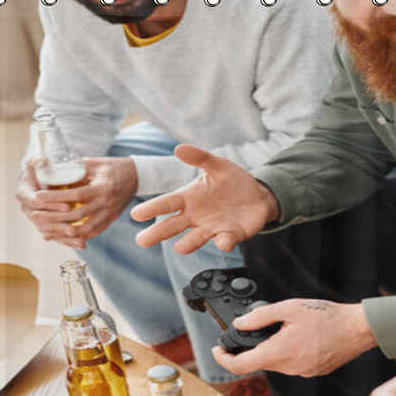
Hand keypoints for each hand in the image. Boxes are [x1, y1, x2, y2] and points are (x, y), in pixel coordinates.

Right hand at [16, 163, 83, 248]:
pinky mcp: (47, 227)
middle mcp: (27, 209)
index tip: (67, 206)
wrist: (38, 181)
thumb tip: (41, 160)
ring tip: (80, 239)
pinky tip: (82, 245)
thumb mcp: (38, 165)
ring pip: (50, 231)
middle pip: (42, 221)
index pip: (36, 202)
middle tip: (74, 227)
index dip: (51, 205)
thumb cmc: (41, 172)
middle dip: (59, 224)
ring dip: (64, 237)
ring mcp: (36, 220)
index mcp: (24, 193)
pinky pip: (57, 237)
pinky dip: (69, 241)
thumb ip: (39, 164)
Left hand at [20, 157, 138, 247]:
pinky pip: (94, 232)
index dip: (56, 197)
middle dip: (54, 217)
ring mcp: (109, 214)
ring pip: (86, 229)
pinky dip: (79, 236)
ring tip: (46, 231)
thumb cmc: (113, 167)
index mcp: (102, 188)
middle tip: (35, 215)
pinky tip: (66, 236)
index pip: (76, 195)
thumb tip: (52, 172)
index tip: (39, 196)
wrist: (136, 177)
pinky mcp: (111, 219)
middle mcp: (106, 204)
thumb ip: (74, 168)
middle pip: (78, 215)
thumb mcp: (94, 163)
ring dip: (64, 232)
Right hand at [131, 145, 279, 254]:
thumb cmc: (233, 180)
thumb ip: (200, 158)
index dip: (152, 209)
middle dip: (157, 233)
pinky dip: (223, 242)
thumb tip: (179, 148)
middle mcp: (196, 216)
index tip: (136, 215)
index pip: (167, 203)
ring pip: (195, 239)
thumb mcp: (218, 165)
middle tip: (142, 241)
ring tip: (179, 247)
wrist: (259, 195)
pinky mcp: (229, 236)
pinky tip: (222, 241)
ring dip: (188, 244)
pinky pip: (224, 241)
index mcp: (189, 198)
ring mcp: (211, 228)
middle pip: (172, 226)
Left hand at [212, 299, 377, 376]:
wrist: (358, 329)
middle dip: (254, 346)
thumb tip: (240, 323)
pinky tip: (303, 336)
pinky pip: (293, 363)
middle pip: (259, 362)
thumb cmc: (328, 317)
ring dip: (275, 347)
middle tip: (259, 328)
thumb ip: (260, 316)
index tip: (218, 350)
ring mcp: (302, 372)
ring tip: (288, 328)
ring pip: (277, 362)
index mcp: (278, 353)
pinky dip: (291, 351)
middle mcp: (289, 368)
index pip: (240, 366)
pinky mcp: (313, 371)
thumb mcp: (289, 308)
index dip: (223, 359)